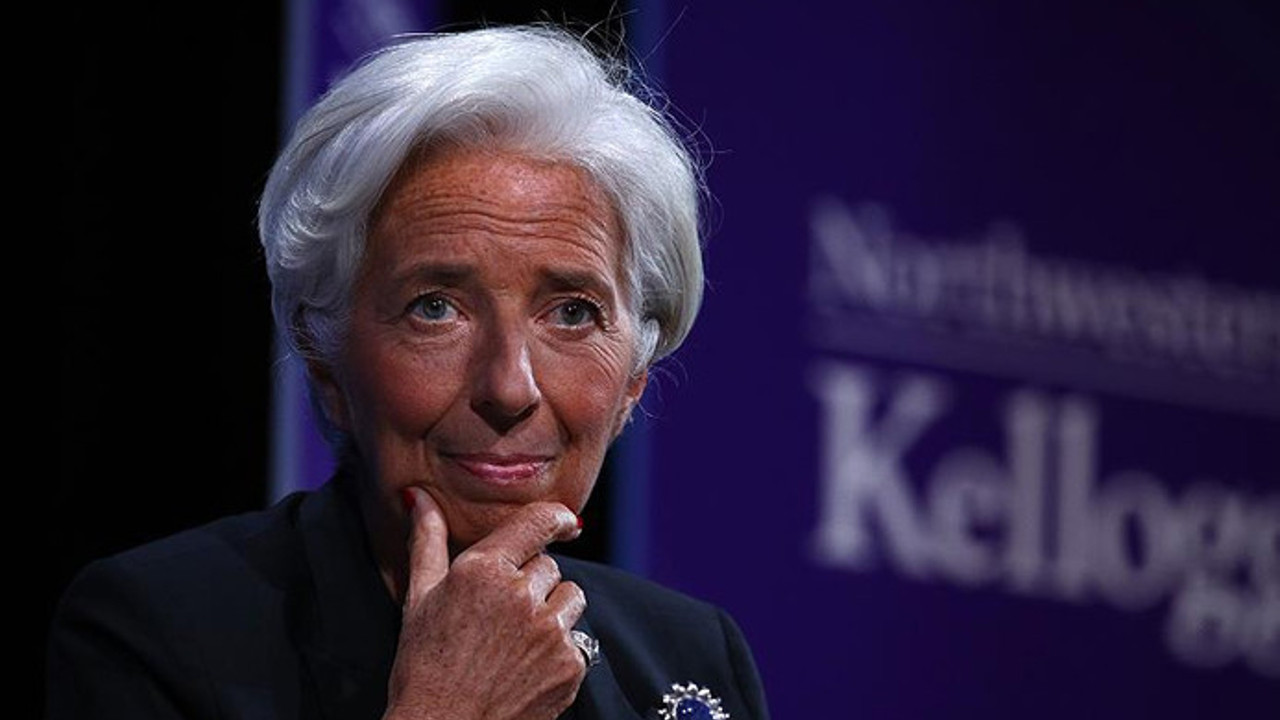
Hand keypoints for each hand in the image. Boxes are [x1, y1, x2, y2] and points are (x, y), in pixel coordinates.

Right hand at [383, 487, 587, 719]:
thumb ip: (427, 540)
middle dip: (530, 583)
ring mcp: (549, 631)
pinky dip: (558, 649)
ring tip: (514, 641)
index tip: (564, 522)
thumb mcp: (419, 598)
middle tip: (498, 616)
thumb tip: (418, 496)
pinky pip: (578, 637)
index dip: (556, 518)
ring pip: (570, 597)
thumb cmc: (423, 666)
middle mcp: (520, 595)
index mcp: (483, 570)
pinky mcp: (570, 664)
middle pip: (548, 565)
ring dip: (551, 612)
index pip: (538, 521)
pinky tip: (525, 667)